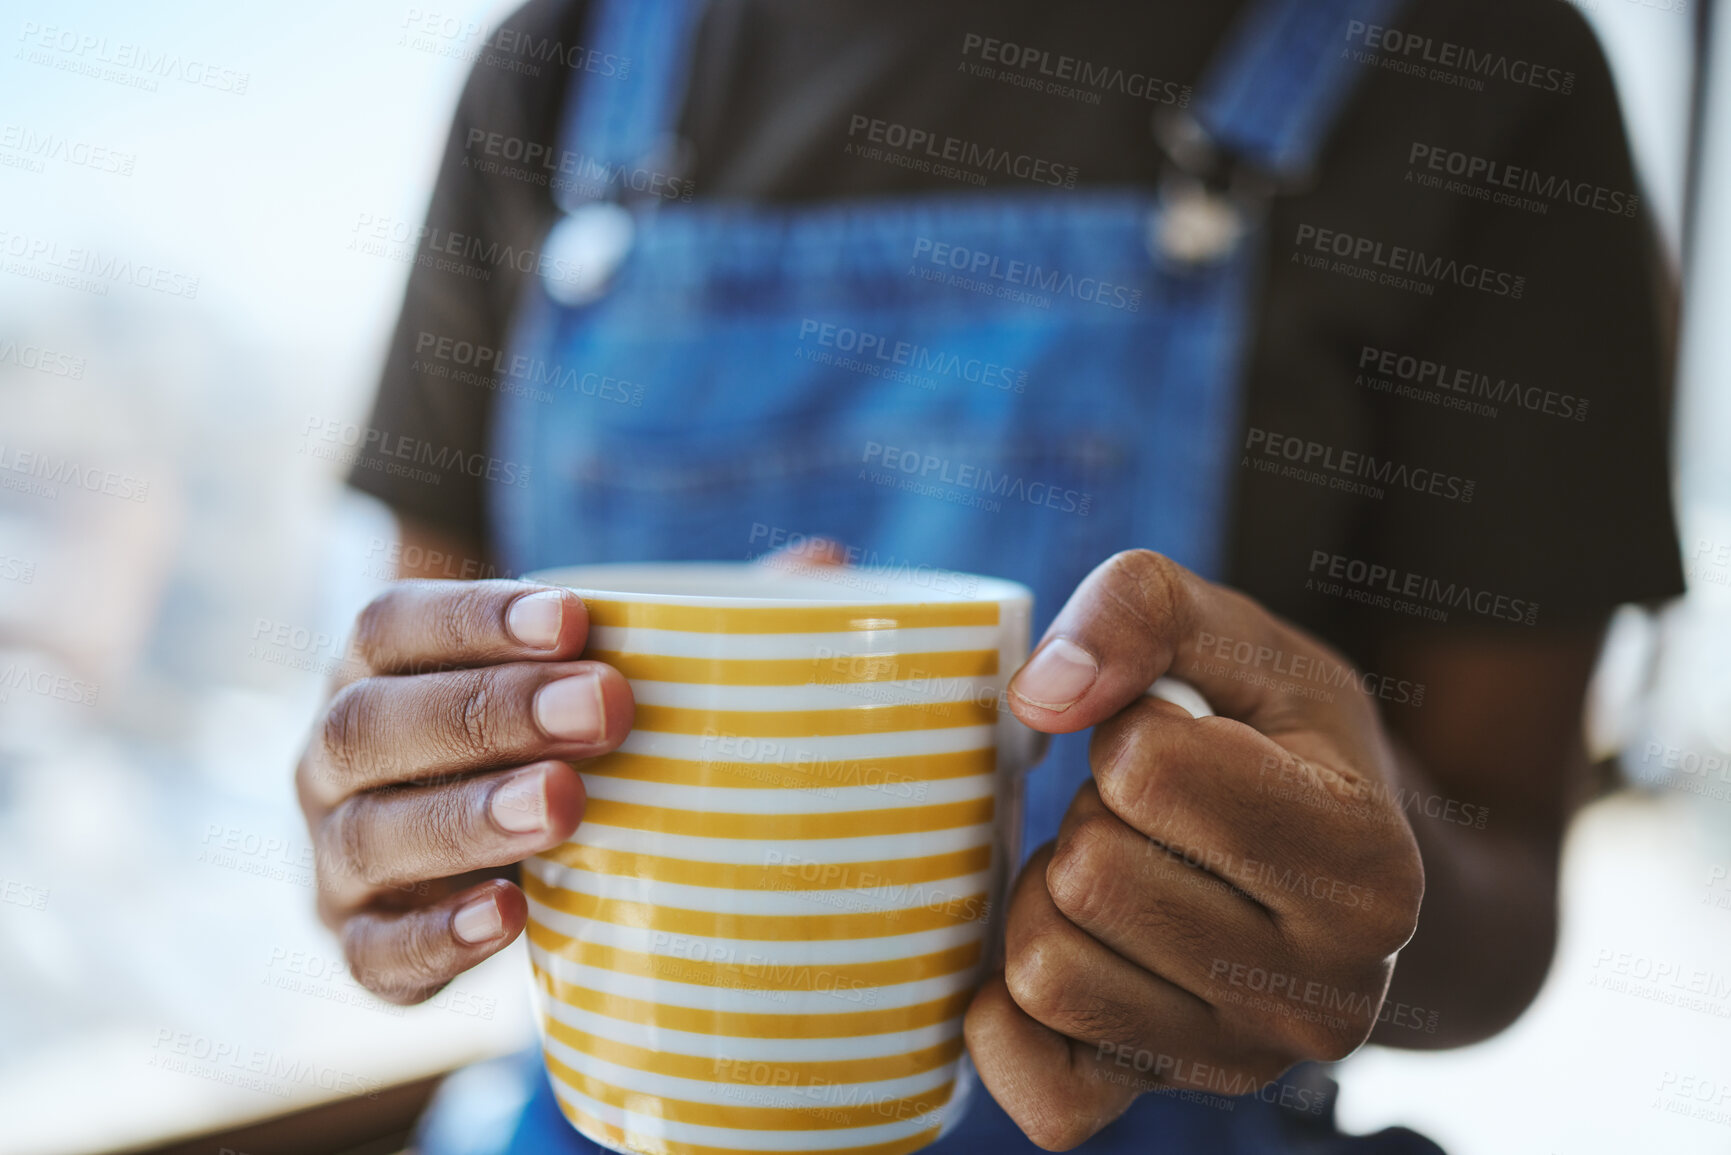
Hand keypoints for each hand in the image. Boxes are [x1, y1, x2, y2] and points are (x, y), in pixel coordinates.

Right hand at [294, 580, 633, 1003]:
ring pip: (371, 835)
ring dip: (471, 817)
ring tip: (566, 804)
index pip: (393, 625)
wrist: (468, 862)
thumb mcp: (571, 677)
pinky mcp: (360, 948)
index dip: (476, 617)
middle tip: (604, 708)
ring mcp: (337, 859)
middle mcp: (330, 759)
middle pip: (375, 724)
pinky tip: (513, 914)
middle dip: (491, 711)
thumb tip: (806, 565)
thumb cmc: (540, 740)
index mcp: (370, 669)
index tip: (577, 617)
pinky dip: (442, 937)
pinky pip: (378, 953)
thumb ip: (658, 632)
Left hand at [964, 551, 1423, 1148]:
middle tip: (1148, 820)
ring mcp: (1245, 1063)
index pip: (1145, 768)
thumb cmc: (1289, 744)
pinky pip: (1032, 1083)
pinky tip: (1075, 951)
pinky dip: (1014, 1013)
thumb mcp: (1246, 640)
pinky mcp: (1168, 1100)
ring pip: (1044, 969)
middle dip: (1091, 818)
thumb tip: (1039, 696)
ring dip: (1052, 901)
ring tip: (1125, 877)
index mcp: (1364, 865)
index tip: (1184, 745)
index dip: (1131, 731)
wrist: (1349, 880)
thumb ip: (1145, 607)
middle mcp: (1323, 992)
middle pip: (1089, 874)